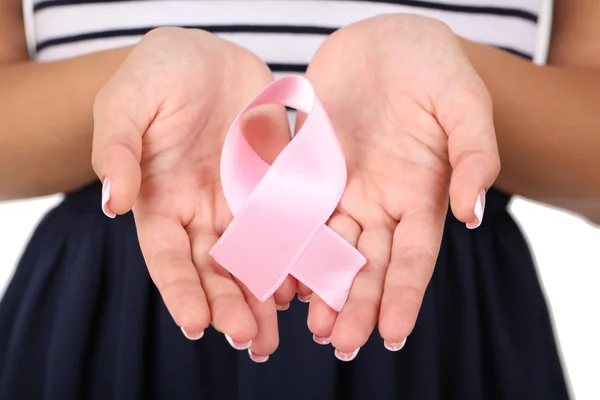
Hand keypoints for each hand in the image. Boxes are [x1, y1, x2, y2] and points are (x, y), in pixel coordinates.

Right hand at [91, 27, 294, 360]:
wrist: (207, 53)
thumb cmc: (157, 74)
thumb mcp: (125, 103)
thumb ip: (116, 151)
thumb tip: (111, 204)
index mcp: (161, 203)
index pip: (169, 258)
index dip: (181, 292)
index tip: (196, 325)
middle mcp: (202, 214)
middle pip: (216, 271)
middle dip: (231, 306)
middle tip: (249, 342)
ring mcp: (242, 203)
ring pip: (256, 259)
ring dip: (266, 296)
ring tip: (280, 333)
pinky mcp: (276, 187)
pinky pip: (291, 225)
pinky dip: (299, 255)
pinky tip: (311, 283)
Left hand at [299, 15, 499, 358]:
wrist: (386, 39)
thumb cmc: (435, 68)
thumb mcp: (464, 104)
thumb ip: (473, 157)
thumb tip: (473, 215)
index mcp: (420, 195)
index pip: (414, 256)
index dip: (405, 295)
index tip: (393, 335)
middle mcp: (379, 201)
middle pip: (367, 263)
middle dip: (354, 303)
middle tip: (339, 344)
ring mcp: (342, 188)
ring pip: (327, 246)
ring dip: (316, 284)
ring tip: (306, 322)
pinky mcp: (308, 169)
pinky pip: (292, 209)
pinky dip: (283, 240)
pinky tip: (271, 268)